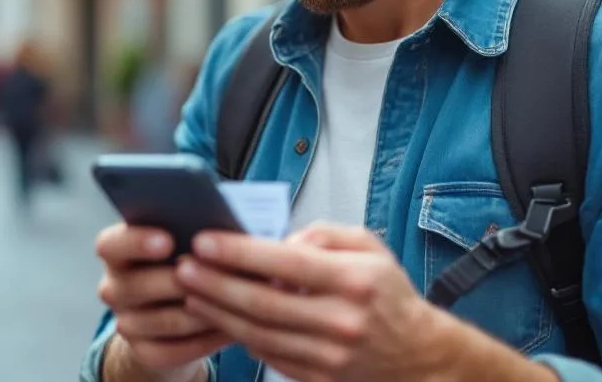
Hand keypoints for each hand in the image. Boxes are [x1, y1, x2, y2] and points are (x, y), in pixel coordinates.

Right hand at [95, 223, 229, 375]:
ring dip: (202, 312)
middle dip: (179, 281)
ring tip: (235, 302)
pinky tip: (228, 329)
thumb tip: (216, 231)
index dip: (135, 243)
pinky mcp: (143, 353)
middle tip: (213, 275)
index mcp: (117, 252)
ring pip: (165, 321)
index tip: (167, 241)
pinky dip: (205, 341)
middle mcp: (113, 288)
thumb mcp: (185, 242)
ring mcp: (125, 322)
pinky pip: (174, 351)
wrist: (178, 314)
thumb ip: (190, 232)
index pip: (111, 245)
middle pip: (138, 286)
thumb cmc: (188, 261)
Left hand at [175, 223, 447, 381]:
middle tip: (183, 267)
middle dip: (215, 283)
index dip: (239, 252)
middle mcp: (342, 321)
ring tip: (190, 292)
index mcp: (354, 281)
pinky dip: (240, 336)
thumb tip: (281, 241)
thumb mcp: (369, 248)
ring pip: (259, 333)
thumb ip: (324, 235)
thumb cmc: (386, 293)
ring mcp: (330, 356)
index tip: (204, 240)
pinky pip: (269, 356)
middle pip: (263, 302)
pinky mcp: (319, 380)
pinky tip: (219, 317)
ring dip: (218, 312)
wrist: (418, 356)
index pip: (286, 262)